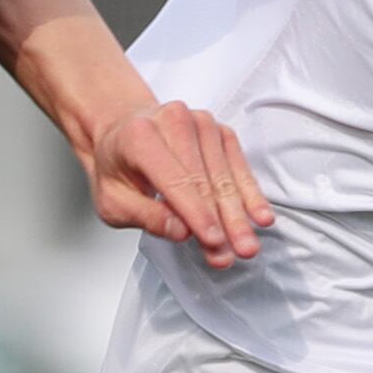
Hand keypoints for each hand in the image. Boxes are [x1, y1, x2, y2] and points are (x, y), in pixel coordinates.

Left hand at [86, 98, 269, 269]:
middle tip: (240, 251)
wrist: (122, 131)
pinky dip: (249, 194)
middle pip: (205, 179)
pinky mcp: (219, 130)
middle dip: (225, 220)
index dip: (197, 213)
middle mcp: (173, 121)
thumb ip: (146, 217)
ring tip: (248, 245)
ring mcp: (200, 122)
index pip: (175, 180)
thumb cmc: (116, 167)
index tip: (214, 241)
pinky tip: (260, 215)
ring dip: (239, 214)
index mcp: (139, 136)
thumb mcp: (112, 201)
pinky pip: (239, 166)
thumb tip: (182, 232)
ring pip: (225, 175)